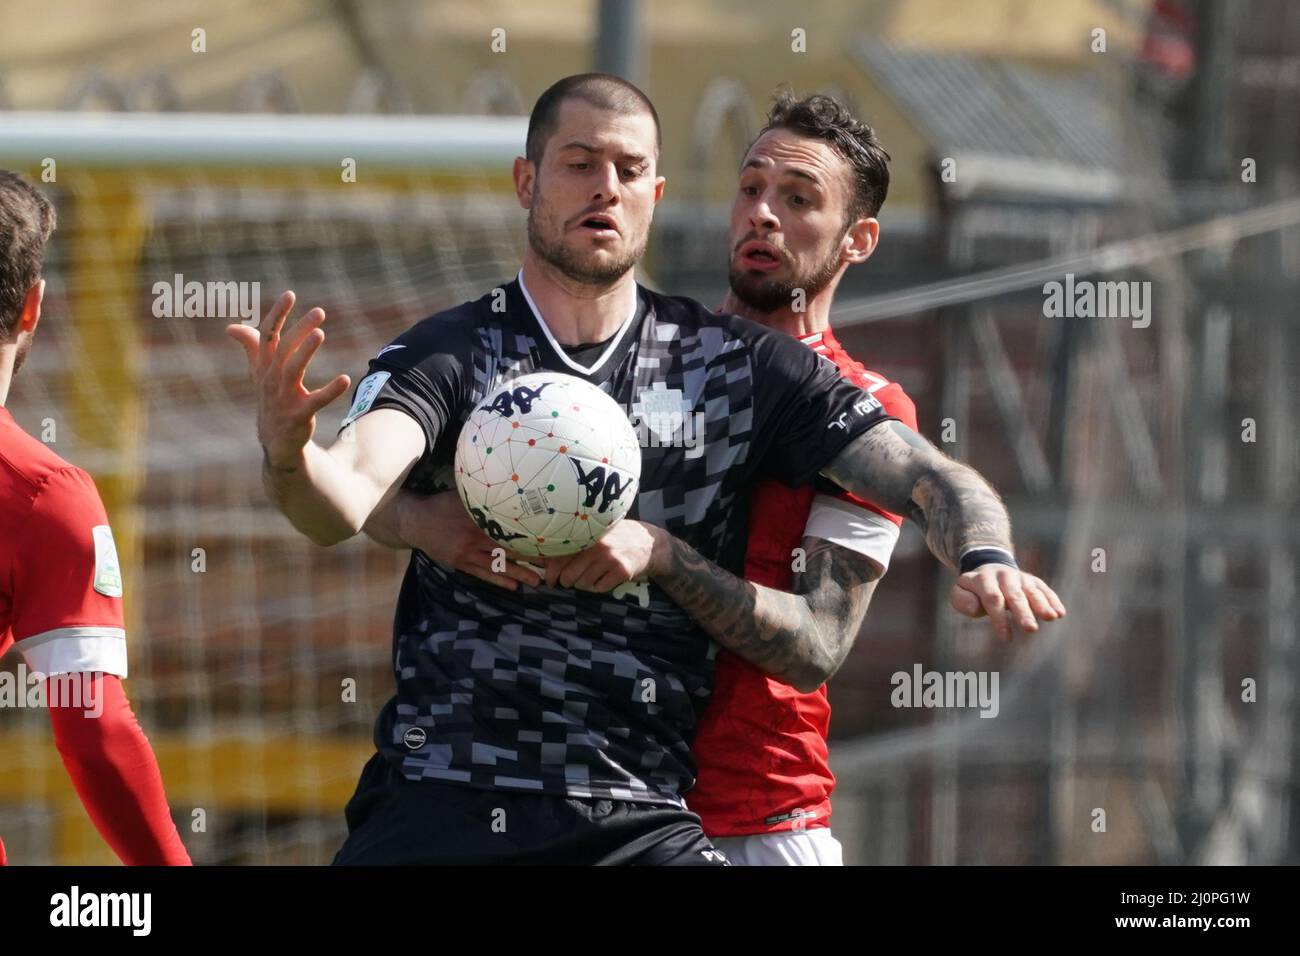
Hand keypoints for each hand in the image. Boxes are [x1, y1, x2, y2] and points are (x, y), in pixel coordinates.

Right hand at [226, 291, 350, 468]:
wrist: (275, 439)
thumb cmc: (271, 398)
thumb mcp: (258, 373)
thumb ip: (250, 347)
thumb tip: (231, 327)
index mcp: (263, 366)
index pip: (267, 335)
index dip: (277, 314)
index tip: (290, 294)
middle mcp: (271, 379)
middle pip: (283, 348)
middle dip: (299, 328)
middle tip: (319, 311)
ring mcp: (284, 397)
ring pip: (293, 370)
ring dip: (306, 351)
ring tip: (320, 333)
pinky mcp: (299, 414)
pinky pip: (316, 400)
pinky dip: (330, 390)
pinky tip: (345, 379)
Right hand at [398, 491, 541, 590]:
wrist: (415, 521)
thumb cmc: (442, 505)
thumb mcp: (462, 496)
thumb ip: (483, 497)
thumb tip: (509, 486)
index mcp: (477, 519)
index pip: (508, 527)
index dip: (528, 533)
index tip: (547, 537)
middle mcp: (474, 537)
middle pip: (507, 548)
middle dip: (529, 557)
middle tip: (551, 564)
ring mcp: (467, 553)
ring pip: (497, 565)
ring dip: (518, 573)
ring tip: (536, 581)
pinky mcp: (460, 563)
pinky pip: (482, 574)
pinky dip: (498, 580)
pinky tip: (512, 586)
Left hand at [537, 519, 668, 592]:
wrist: (651, 544)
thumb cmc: (619, 538)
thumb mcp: (599, 533)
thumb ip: (578, 541)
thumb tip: (546, 557)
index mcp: (588, 534)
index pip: (561, 555)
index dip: (551, 571)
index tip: (549, 580)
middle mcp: (597, 545)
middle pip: (569, 574)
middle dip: (566, 582)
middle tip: (568, 582)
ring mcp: (610, 558)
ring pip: (583, 583)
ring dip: (584, 585)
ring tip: (590, 577)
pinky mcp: (621, 571)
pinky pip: (600, 588)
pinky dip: (600, 587)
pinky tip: (606, 579)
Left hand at [948, 567, 1065, 639]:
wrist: (990, 568)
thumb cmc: (974, 590)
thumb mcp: (960, 592)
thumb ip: (962, 600)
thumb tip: (974, 608)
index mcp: (984, 579)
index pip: (993, 599)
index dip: (999, 619)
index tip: (1006, 638)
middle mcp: (1004, 576)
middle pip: (1015, 595)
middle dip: (1023, 613)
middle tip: (1030, 629)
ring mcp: (1021, 578)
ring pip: (1032, 591)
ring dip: (1042, 604)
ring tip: (1051, 617)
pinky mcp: (1034, 582)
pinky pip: (1045, 590)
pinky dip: (1053, 600)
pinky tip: (1060, 613)